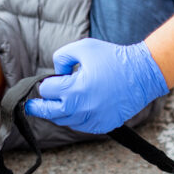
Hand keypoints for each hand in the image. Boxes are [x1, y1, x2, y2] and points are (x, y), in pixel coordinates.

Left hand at [24, 39, 168, 133]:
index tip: (50, 80)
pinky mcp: (103, 126)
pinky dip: (75, 118)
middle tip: (30, 106)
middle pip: (49, 113)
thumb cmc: (113, 58)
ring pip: (64, 121)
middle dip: (38, 107)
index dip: (47, 83)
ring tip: (60, 100)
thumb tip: (55, 74)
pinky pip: (80, 126)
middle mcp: (83, 108)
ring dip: (59, 111)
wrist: (143, 74)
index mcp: (76, 89)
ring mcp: (93, 120)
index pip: (47, 91)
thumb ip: (61, 57)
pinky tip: (79, 107)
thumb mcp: (83, 47)